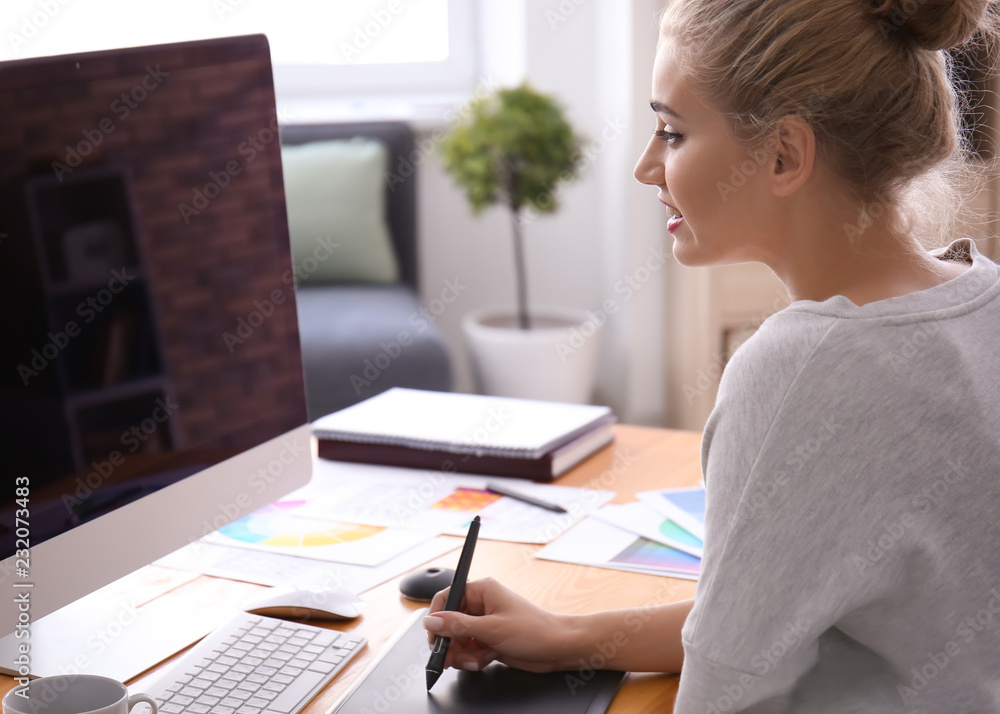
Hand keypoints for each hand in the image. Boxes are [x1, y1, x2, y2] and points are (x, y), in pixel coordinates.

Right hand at [424, 577, 578, 672]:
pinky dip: (473, 658)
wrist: (557, 648)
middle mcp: (481, 604)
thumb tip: (432, 622)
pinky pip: (469, 650)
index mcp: (481, 590)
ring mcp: (485, 623)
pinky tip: (485, 659)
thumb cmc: (534, 630)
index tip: (433, 637)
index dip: (436, 618)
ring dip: (463, 654)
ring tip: (476, 659)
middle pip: (450, 623)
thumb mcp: (491, 629)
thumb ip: (457, 626)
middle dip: (451, 643)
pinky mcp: (489, 639)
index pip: (447, 598)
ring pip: (458, 640)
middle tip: (452, 657)